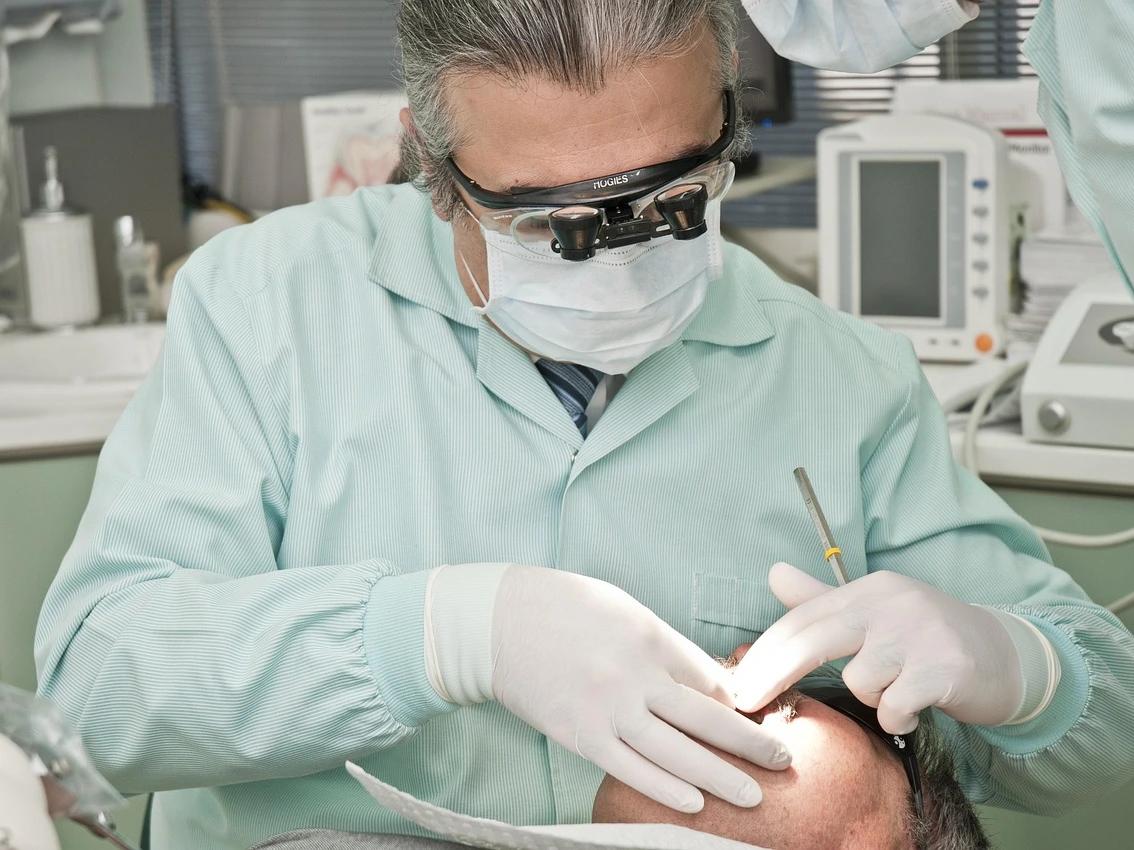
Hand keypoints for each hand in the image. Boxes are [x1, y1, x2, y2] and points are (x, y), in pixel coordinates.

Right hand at [491, 566, 790, 812]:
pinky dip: (664, 788)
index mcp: (649, 635)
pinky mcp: (580, 734)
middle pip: (706, 718)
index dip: (738, 702)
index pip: (708, 678)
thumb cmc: (562, 606)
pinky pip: (630, 769)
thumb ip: (664, 643)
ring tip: (753, 795)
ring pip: (676, 752)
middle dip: (749, 742)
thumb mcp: (622, 608)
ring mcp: (607, 708)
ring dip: (719, 776)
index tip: (758, 718)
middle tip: (783, 760)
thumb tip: (705, 680)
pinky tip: (694, 802)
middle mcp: (635, 674)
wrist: (496, 622)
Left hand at [730, 563, 1023, 733]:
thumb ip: (822, 600)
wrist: (1005, 657)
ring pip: (860, 682)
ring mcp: (920, 633)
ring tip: (897, 691)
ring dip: (872, 698)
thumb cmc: (926, 638)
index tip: (736, 685)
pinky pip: (894, 705)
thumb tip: (773, 573)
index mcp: (870, 589)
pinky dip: (898, 717)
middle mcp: (892, 603)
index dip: (764, 653)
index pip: (803, 619)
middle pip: (813, 641)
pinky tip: (915, 709)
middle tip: (746, 705)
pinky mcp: (946, 667)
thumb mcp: (874, 614)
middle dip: (773, 676)